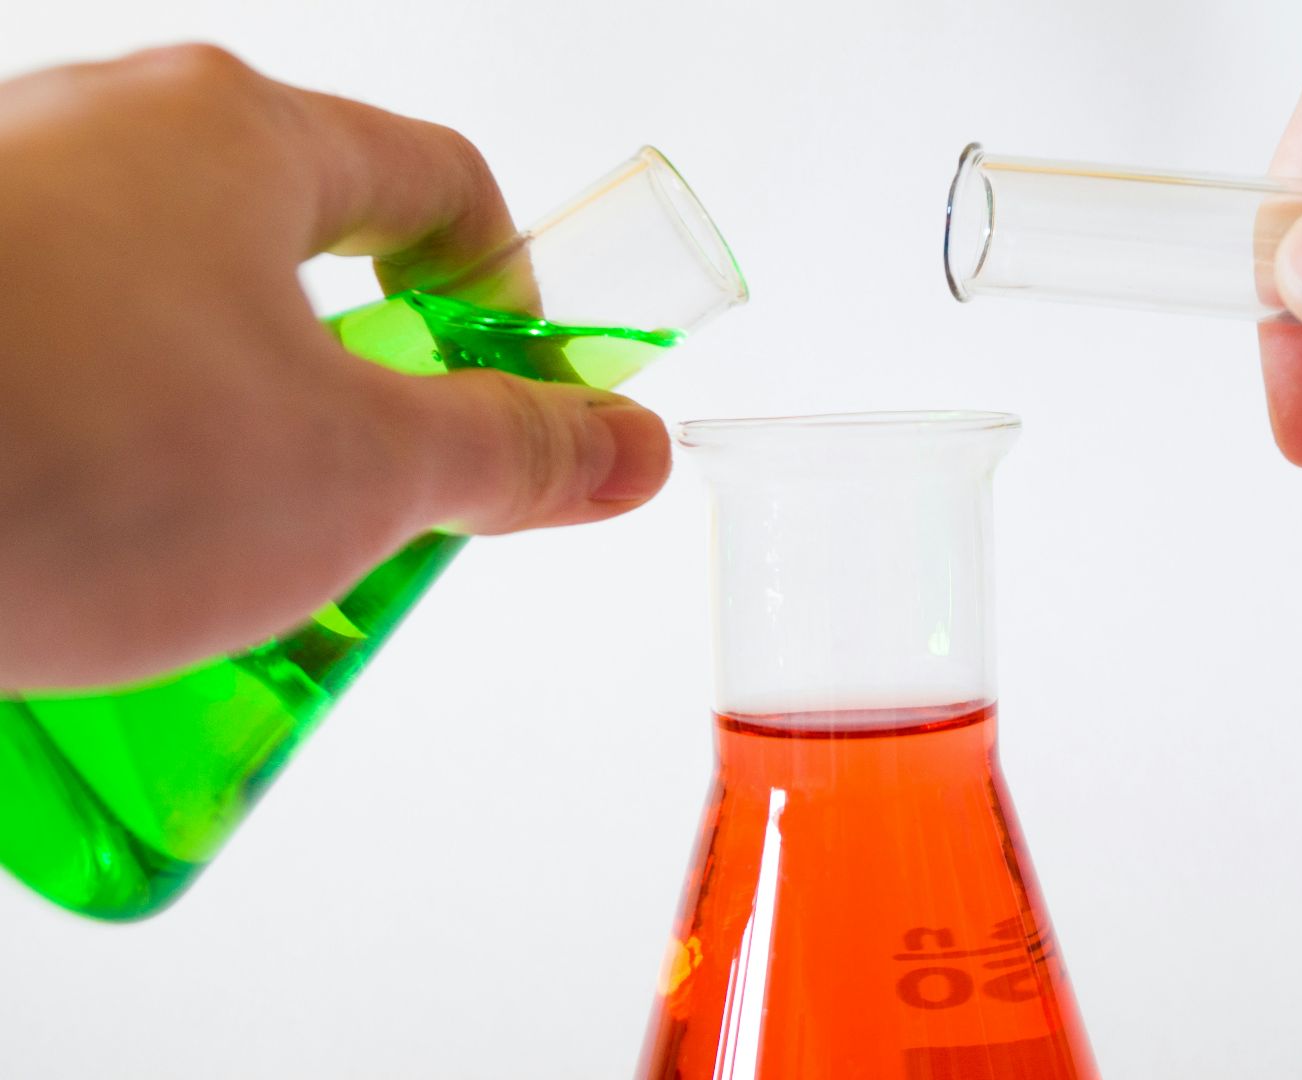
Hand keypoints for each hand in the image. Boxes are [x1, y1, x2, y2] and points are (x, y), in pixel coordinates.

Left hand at [0, 45, 670, 688]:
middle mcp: (98, 143)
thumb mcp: (355, 474)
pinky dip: (86, 489)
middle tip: (366, 539)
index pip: (441, 186)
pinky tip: (66, 592)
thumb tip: (626, 447)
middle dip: (353, 421)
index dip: (514, 302)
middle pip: (296, 274)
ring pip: (161, 346)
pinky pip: (41, 393)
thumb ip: (512, 453)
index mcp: (237, 139)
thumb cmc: (51, 442)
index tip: (523, 406)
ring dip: (216, 473)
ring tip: (204, 599)